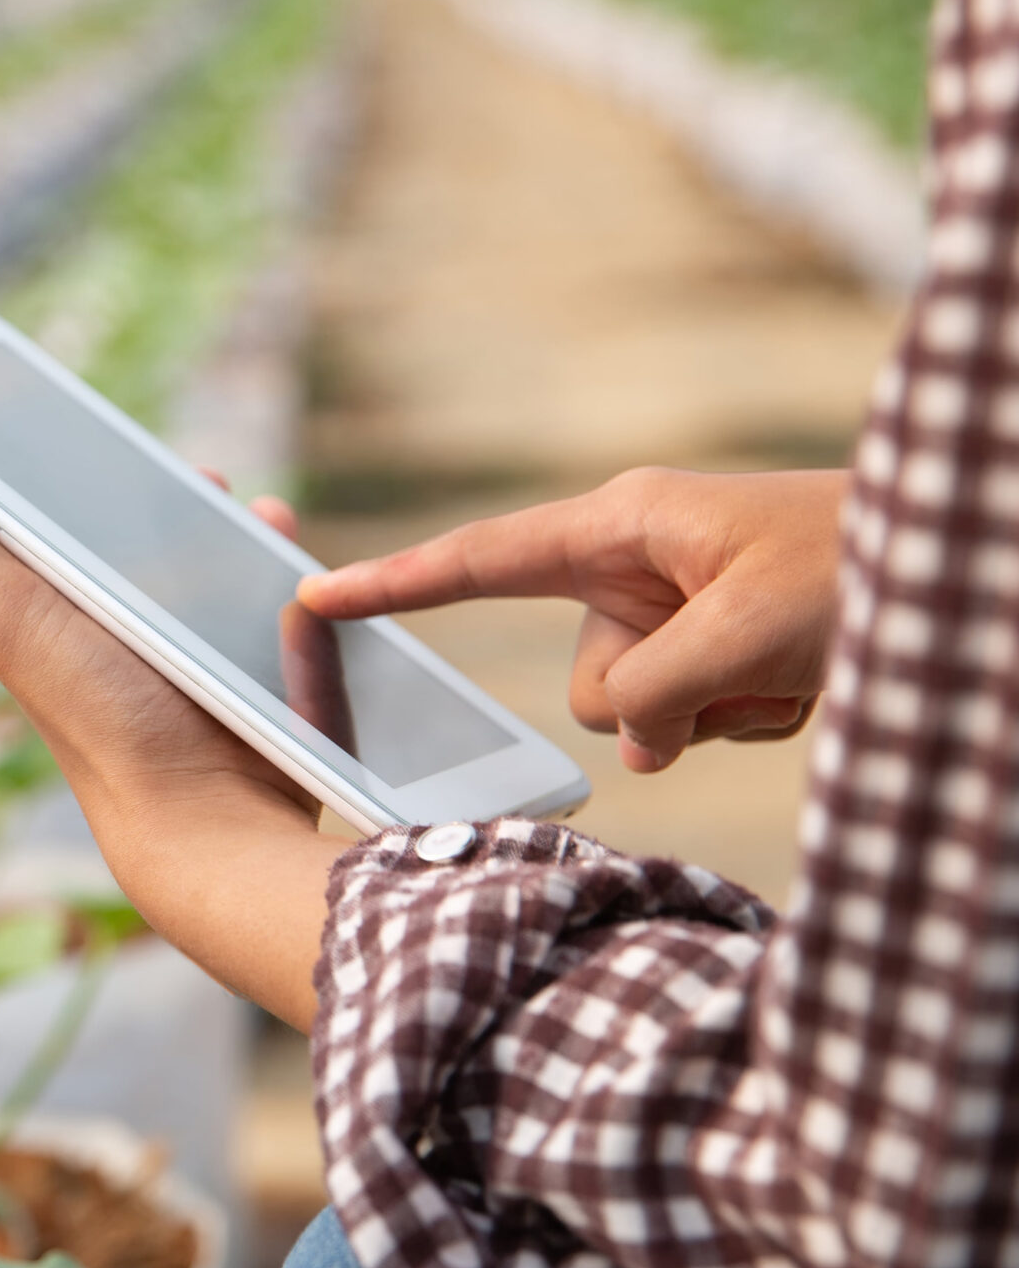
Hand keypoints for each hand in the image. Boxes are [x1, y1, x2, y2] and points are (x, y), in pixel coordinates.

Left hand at [0, 411, 343, 1030]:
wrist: (200, 818)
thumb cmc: (92, 715)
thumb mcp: (0, 607)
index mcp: (32, 603)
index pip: (20, 510)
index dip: (26, 453)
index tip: (40, 399)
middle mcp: (96, 626)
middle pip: (116, 529)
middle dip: (146, 485)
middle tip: (176, 463)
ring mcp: (173, 650)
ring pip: (197, 557)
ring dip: (216, 517)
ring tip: (227, 495)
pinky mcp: (244, 669)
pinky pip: (262, 596)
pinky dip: (272, 560)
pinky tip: (277, 533)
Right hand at [297, 468, 846, 773]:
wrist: (967, 567)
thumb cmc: (862, 570)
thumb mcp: (749, 634)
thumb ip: (658, 694)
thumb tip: (635, 743)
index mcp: (624, 524)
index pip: (480, 561)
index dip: (394, 585)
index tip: (315, 596)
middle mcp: (640, 564)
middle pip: (591, 678)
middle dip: (662, 701)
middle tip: (750, 671)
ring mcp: (681, 610)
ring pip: (644, 711)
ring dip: (719, 715)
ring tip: (794, 671)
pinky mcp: (719, 646)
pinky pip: (695, 719)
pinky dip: (749, 718)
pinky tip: (805, 682)